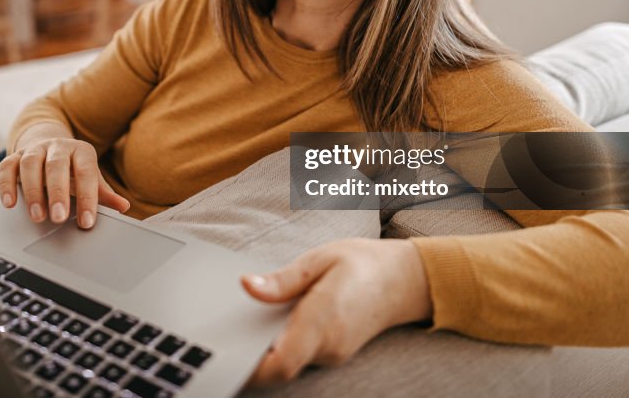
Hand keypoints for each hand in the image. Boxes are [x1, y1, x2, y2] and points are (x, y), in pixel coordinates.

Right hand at [0, 128, 129, 228]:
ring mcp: (34, 150)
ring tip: (37, 217)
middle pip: (56, 165)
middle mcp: (57, 146)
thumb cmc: (74, 169)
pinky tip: (10, 204)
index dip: (87, 197)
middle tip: (59, 218)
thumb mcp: (90, 178)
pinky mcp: (15, 156)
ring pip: (30, 164)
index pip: (86, 172)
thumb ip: (104, 193)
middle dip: (58, 193)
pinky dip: (6, 185)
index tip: (86, 222)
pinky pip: (6, 166)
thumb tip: (124, 206)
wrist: (51, 146)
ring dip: (33, 191)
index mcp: (81, 151)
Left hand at [241, 238, 431, 384]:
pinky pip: (301, 356)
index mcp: (323, 319)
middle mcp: (329, 344)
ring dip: (265, 349)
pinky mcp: (333, 352)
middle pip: (279, 367)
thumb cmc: (363, 263)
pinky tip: (269, 324)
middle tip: (223, 336)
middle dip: (250, 356)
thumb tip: (246, 285)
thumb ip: (282, 280)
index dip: (252, 368)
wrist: (405, 280)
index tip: (227, 355)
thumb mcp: (319, 260)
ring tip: (243, 324)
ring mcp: (333, 352)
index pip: (282, 362)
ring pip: (289, 362)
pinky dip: (281, 345)